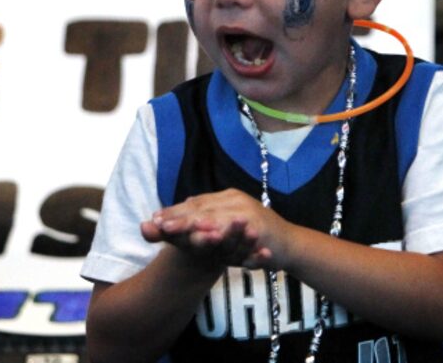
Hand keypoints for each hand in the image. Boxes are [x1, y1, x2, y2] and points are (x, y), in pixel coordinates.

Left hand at [140, 189, 292, 268]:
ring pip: (215, 217)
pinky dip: (221, 232)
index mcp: (225, 197)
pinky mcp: (259, 226)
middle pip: (200, 208)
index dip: (173, 211)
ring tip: (173, 230)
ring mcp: (247, 211)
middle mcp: (234, 200)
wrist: (289, 244)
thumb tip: (180, 208)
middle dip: (177, 217)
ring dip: (192, 223)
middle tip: (158, 225)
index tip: (153, 219)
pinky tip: (207, 238)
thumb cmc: (253, 236)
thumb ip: (204, 221)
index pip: (194, 203)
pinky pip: (236, 230)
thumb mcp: (226, 228)